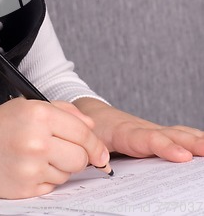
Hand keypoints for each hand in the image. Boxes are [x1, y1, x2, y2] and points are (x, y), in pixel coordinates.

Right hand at [0, 98, 109, 198]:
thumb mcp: (29, 106)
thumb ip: (64, 111)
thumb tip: (91, 125)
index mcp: (39, 115)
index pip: (83, 132)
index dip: (96, 144)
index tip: (100, 152)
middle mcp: (36, 141)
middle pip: (80, 157)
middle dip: (79, 156)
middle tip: (64, 150)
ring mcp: (30, 167)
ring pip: (68, 173)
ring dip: (61, 166)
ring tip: (39, 155)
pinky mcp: (25, 189)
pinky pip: (53, 186)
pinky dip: (47, 178)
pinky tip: (31, 167)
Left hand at [74, 98, 203, 162]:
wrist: (94, 113)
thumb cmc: (92, 129)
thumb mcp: (87, 141)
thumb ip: (94, 153)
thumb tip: (103, 166)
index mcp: (124, 132)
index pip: (147, 140)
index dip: (164, 147)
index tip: (182, 157)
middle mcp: (142, 129)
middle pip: (170, 134)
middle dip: (191, 143)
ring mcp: (152, 131)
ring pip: (177, 133)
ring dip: (196, 140)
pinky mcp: (157, 134)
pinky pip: (178, 135)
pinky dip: (194, 139)